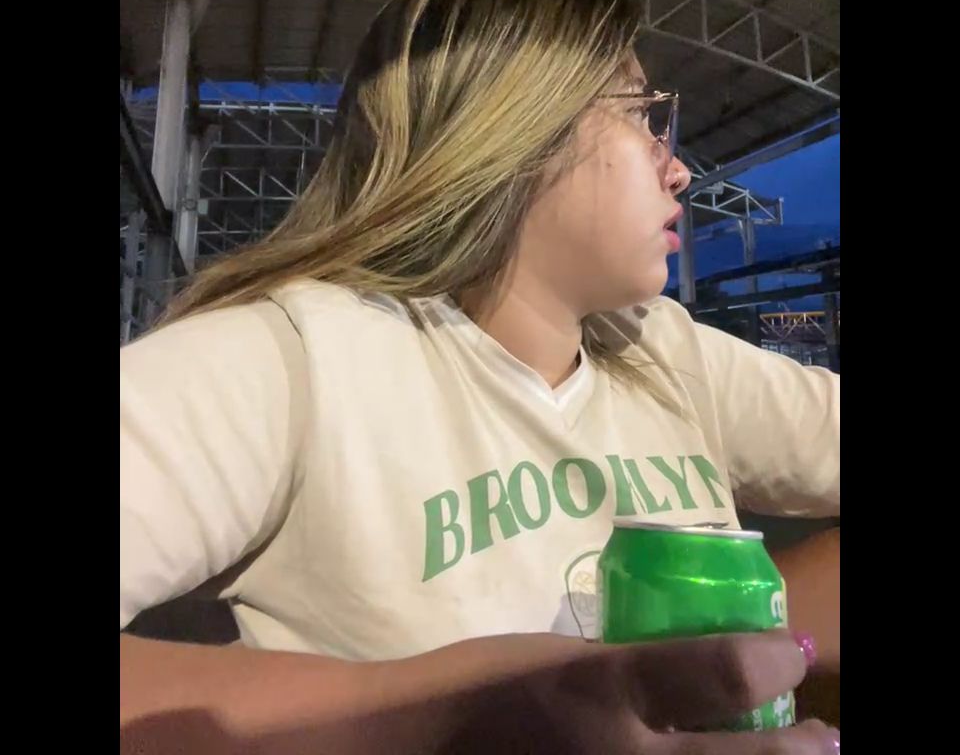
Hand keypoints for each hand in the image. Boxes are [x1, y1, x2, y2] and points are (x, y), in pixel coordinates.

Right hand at [440, 629, 838, 753]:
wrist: (422, 748)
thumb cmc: (490, 686)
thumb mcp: (571, 659)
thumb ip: (646, 664)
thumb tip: (724, 662)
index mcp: (607, 695)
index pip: (719, 671)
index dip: (773, 659)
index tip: (797, 651)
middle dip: (800, 749)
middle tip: (826, 738)